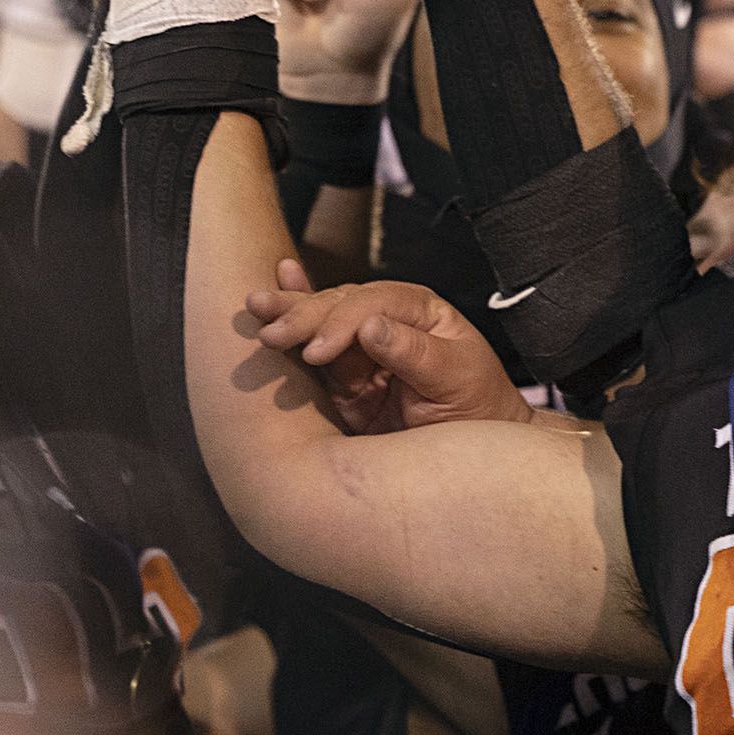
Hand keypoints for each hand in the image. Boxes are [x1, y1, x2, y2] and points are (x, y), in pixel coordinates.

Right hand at [242, 262, 529, 434]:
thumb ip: (415, 353)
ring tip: (255, 304)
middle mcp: (388, 321)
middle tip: (272, 335)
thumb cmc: (477, 408)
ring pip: (320, 323)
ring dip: (288, 313)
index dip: (342, 321)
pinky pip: (313, 352)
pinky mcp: (344, 381)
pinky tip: (281, 278)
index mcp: (419, 312)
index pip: (373, 304)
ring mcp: (363, 350)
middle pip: (340, 306)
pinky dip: (295, 322)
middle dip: (304, 316)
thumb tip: (371, 326)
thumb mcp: (457, 378)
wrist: (476, 455)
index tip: (319, 349)